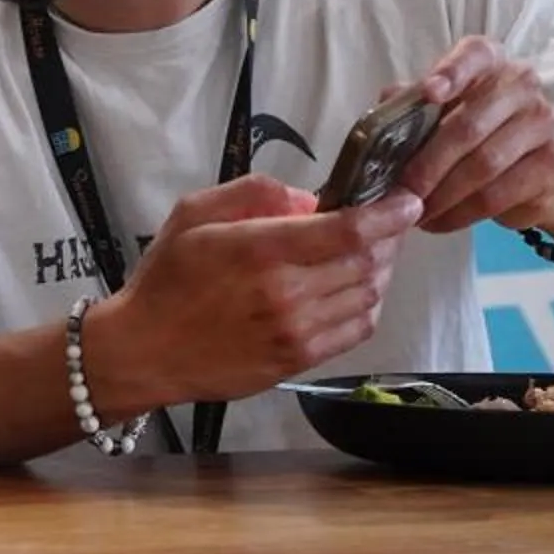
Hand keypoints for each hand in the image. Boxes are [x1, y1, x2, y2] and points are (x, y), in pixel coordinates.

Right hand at [82, 174, 418, 408]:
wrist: (145, 351)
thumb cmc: (167, 278)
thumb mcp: (192, 213)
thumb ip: (253, 193)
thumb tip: (308, 199)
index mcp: (259, 250)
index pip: (348, 231)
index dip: (388, 214)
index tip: (408, 200)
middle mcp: (286, 293)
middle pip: (367, 263)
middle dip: (388, 239)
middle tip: (387, 223)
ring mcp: (297, 332)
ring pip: (368, 296)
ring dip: (380, 271)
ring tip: (370, 254)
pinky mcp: (300, 360)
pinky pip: (356, 330)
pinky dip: (367, 305)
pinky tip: (354, 290)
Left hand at [395, 38, 553, 235]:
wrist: (537, 173)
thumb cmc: (476, 133)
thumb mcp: (442, 112)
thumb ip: (413, 104)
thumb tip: (385, 105)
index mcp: (491, 62)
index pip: (475, 54)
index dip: (452, 72)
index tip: (429, 93)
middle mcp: (522, 85)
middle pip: (468, 126)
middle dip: (427, 164)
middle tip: (401, 191)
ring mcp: (542, 124)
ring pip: (482, 166)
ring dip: (442, 195)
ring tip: (415, 212)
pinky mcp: (551, 166)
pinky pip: (497, 195)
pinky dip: (461, 213)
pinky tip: (439, 222)